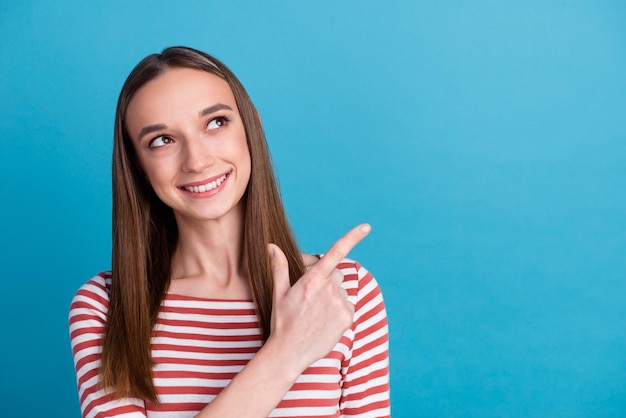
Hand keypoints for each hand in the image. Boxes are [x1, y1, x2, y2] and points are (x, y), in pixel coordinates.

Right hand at [267, 224, 370, 371]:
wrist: (289, 352)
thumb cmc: (282, 321)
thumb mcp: (279, 292)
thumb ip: (279, 267)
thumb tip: (272, 246)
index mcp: (312, 280)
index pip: (335, 253)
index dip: (351, 238)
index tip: (365, 227)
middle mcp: (328, 290)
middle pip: (336, 274)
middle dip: (328, 281)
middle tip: (312, 299)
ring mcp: (340, 304)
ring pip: (342, 291)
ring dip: (334, 297)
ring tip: (316, 314)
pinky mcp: (347, 318)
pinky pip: (348, 306)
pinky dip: (340, 310)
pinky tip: (325, 322)